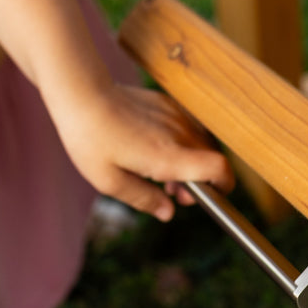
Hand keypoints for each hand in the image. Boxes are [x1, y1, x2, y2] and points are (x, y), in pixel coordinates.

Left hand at [54, 83, 234, 221]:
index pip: (219, 169)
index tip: (211, 196)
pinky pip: (187, 128)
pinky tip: (154, 149)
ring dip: (191, 162)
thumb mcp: (110, 181)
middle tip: (174, 193)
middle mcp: (178, 134)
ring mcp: (175, 116)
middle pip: (212, 159)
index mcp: (167, 157)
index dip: (224, 185)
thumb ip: (144, 199)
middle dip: (202, 181)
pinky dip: (181, 144)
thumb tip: (168, 212)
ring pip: (201, 144)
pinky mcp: (167, 104)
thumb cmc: (91, 139)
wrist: (83, 95)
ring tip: (162, 173)